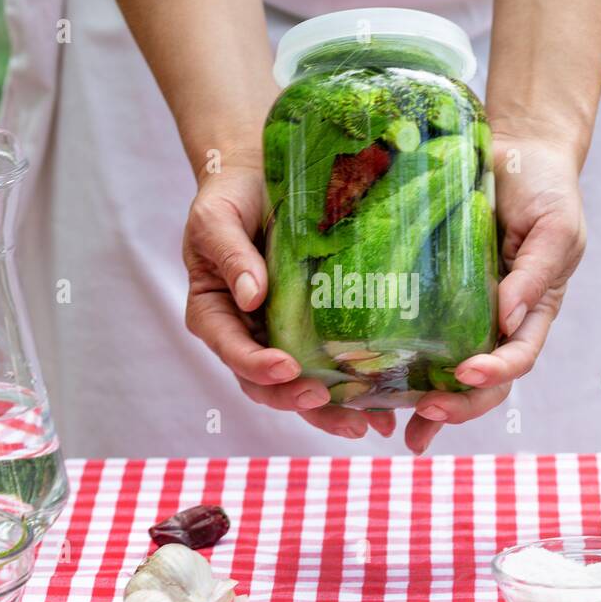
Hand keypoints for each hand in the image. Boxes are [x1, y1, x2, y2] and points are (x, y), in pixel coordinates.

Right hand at [182, 157, 396, 439]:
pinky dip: (355, 391)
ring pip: (301, 386)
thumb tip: (252, 297)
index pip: (232, 351)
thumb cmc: (229, 198)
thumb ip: (230, 255)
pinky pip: (332, 366)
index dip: (256, 366)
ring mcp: (282, 337)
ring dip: (330, 410)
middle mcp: (248, 335)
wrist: (260, 177)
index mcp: (215, 315)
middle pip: (266, 384)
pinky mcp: (314, 330)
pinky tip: (385, 407)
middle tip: (325, 399)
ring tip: (363, 424)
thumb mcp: (216, 218)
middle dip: (296, 398)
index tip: (286, 367)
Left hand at [404, 134, 586, 453]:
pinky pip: (415, 333)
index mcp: (532, 312)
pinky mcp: (431, 292)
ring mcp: (462, 310)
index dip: (495, 374)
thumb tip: (508, 318)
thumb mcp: (555, 227)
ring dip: (424, 403)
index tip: (468, 374)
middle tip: (425, 414)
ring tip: (396, 427)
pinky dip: (396, 364)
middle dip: (456, 404)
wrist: (516, 148)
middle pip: (481, 382)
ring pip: (445, 371)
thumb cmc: (545, 189)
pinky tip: (370, 387)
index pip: (518, 357)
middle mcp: (497, 321)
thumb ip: (534, 273)